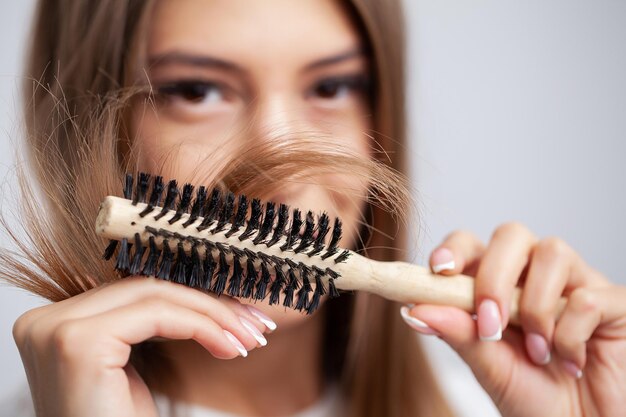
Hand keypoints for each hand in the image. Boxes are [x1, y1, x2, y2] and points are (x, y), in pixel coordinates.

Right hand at [12, 276, 273, 416]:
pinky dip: (203, 326)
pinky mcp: (79, 342)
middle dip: (210, 305)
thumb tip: (199, 291)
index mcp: (55, 324)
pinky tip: (230, 348)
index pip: (135, 292)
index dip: (193, 300)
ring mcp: (56, 329)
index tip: (241, 317)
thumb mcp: (134, 367)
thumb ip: (146, 324)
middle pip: (145, 288)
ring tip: (250, 338)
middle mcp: (46, 322)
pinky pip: (158, 314)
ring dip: (215, 315)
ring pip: (155, 295)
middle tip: (255, 326)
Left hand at [401, 223, 625, 416]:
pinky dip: (571, 333)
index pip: (473, 246)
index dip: (455, 248)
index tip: (439, 269)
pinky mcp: (613, 302)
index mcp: (499, 285)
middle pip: (511, 235)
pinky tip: (571, 361)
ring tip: (537, 352)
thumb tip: (414, 309)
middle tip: (489, 324)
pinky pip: (587, 296)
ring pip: (551, 251)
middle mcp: (535, 276)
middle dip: (494, 277)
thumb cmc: (536, 398)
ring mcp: (575, 283)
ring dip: (535, 306)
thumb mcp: (488, 367)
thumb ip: (457, 334)